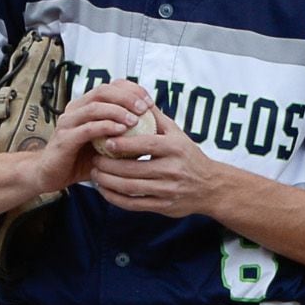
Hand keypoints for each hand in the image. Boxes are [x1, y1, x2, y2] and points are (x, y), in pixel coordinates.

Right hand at [36, 83, 155, 196]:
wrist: (51, 175)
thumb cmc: (81, 160)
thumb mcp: (107, 145)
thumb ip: (125, 135)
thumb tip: (155, 131)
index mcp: (86, 105)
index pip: (111, 87)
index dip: (131, 90)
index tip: (149, 102)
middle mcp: (75, 109)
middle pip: (103, 91)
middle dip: (127, 96)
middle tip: (145, 108)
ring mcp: (68, 122)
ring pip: (95, 107)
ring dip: (118, 110)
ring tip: (135, 120)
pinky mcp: (65, 138)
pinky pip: (87, 128)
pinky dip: (106, 127)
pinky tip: (120, 131)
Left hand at [86, 109, 229, 219]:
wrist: (210, 187)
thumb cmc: (188, 155)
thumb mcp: (178, 134)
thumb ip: (156, 118)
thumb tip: (136, 97)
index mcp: (176, 148)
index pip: (147, 145)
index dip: (125, 145)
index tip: (106, 141)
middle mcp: (173, 170)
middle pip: (134, 170)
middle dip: (109, 166)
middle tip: (94, 160)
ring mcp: (168, 190)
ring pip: (131, 188)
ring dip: (108, 182)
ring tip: (95, 174)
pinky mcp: (163, 207)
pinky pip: (134, 204)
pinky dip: (115, 198)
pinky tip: (104, 190)